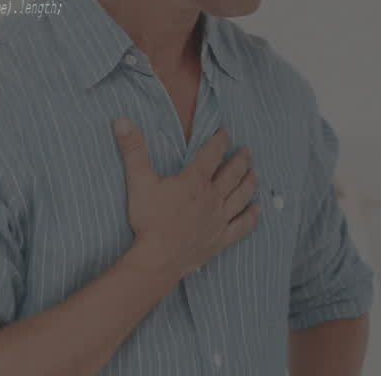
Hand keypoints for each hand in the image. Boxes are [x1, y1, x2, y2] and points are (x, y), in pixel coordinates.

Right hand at [112, 118, 260, 284]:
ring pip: (240, 196)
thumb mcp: (138, 181)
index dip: (220, 142)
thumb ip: (133, 151)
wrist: (159, 258)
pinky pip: (242, 226)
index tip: (226, 133)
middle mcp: (212, 198)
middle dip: (241, 160)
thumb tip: (122, 121)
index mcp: (195, 181)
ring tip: (255, 173)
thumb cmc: (149, 220)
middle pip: (232, 174)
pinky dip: (251, 216)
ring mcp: (219, 219)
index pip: (211, 155)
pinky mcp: (221, 239)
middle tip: (248, 151)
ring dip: (249, 183)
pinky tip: (258, 209)